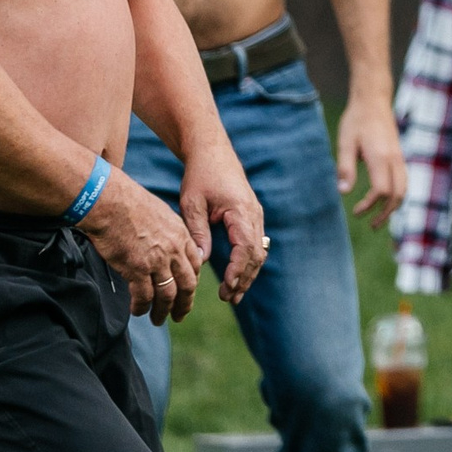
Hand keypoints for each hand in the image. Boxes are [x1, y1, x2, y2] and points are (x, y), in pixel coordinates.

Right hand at [77, 168, 201, 325]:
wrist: (110, 201)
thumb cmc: (128, 203)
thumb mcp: (160, 213)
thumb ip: (168, 232)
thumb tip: (165, 245)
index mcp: (180, 234)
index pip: (195, 264)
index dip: (192, 281)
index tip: (187, 292)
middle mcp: (173, 249)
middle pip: (187, 284)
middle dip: (185, 304)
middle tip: (179, 316)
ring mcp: (157, 260)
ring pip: (167, 295)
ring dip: (162, 311)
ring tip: (156, 320)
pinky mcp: (137, 269)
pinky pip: (144, 296)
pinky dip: (141, 307)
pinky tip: (137, 311)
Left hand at [180, 142, 271, 305]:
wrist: (212, 152)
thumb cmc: (200, 176)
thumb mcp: (192, 203)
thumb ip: (198, 232)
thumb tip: (201, 261)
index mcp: (241, 210)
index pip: (245, 247)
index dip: (237, 270)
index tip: (227, 288)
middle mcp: (254, 214)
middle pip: (256, 253)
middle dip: (244, 278)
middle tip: (228, 298)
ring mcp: (255, 215)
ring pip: (259, 251)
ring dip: (248, 273)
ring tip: (233, 295)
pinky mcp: (251, 216)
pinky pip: (255, 243)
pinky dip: (248, 262)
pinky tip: (237, 276)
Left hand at [335, 90, 408, 228]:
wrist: (373, 100)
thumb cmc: (356, 120)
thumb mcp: (345, 142)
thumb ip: (345, 168)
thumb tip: (343, 192)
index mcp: (380, 157)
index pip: (381, 191)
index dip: (369, 206)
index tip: (356, 211)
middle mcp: (394, 159)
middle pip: (398, 194)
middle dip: (386, 213)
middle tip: (372, 225)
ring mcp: (399, 157)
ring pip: (404, 188)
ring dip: (394, 206)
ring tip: (380, 218)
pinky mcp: (399, 155)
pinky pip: (404, 180)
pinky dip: (397, 194)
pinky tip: (385, 199)